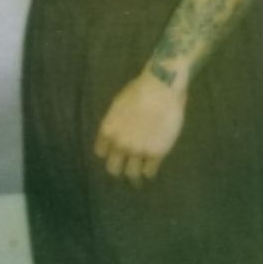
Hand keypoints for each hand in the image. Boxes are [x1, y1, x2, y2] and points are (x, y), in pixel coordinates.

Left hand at [94, 69, 187, 184]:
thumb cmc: (139, 90)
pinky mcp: (156, 154)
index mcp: (108, 130)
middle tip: (125, 168)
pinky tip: (152, 167)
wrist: (160, 88)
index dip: (108, 152)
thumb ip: (116, 122)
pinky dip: (150, 171)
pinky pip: (149, 172)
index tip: (114, 153)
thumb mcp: (118, 104)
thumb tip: (119, 131)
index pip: (101, 152)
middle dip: (119, 168)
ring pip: (132, 175)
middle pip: (113, 169)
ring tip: (139, 174)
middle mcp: (119, 144)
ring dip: (134, 174)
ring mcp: (137, 151)